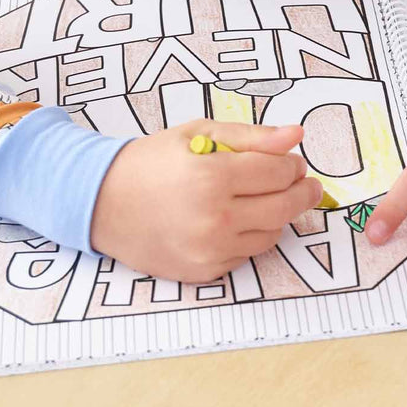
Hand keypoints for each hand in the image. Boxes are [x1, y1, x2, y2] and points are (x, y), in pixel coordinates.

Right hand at [90, 119, 323, 283]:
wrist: (102, 202)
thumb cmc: (151, 161)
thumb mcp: (198, 133)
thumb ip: (251, 135)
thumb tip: (296, 135)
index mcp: (212, 176)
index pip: (279, 171)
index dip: (293, 164)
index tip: (293, 160)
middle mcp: (214, 218)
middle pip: (284, 207)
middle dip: (302, 191)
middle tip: (304, 181)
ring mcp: (209, 251)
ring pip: (271, 234)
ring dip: (277, 214)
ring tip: (265, 197)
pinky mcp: (204, 273)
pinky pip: (247, 254)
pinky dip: (250, 236)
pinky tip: (237, 218)